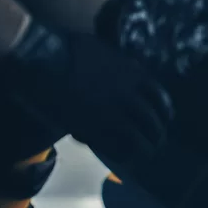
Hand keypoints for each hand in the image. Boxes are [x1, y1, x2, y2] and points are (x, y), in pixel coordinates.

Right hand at [0, 21, 172, 166]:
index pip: (161, 99)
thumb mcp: (107, 51)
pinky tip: (124, 159)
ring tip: (145, 155)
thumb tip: (133, 71)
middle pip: (152, 123)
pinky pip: (114, 147)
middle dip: (157, 135)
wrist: (42, 59)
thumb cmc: (69, 48)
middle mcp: (128, 96)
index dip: (165, 113)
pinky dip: (122, 154)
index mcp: (134, 75)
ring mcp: (111, 114)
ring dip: (144, 149)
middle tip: (158, 143)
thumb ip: (124, 66)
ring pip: (138, 139)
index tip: (165, 120)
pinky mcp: (91, 129)